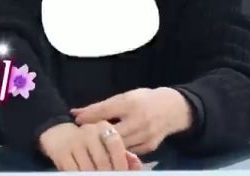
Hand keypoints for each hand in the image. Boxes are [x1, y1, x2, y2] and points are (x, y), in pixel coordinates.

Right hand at [39, 121, 139, 170]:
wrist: (58, 134)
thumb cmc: (89, 142)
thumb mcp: (104, 143)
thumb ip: (122, 153)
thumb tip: (136, 166)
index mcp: (103, 127)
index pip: (116, 144)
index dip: (121, 163)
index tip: (123, 173)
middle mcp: (88, 131)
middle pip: (103, 161)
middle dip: (108, 173)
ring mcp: (74, 142)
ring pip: (89, 169)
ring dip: (94, 175)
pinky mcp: (62, 153)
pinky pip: (75, 171)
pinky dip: (81, 175)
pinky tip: (85, 174)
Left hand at [71, 87, 191, 154]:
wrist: (173, 109)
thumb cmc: (144, 100)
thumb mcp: (124, 97)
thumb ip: (101, 106)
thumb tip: (76, 113)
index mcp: (131, 103)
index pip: (105, 111)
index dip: (88, 117)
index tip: (76, 121)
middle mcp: (139, 120)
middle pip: (110, 132)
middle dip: (95, 134)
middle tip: (83, 135)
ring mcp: (145, 135)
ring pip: (117, 145)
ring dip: (104, 144)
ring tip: (94, 141)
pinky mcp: (149, 147)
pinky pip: (128, 152)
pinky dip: (117, 150)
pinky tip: (110, 147)